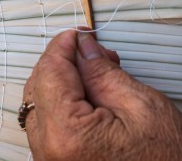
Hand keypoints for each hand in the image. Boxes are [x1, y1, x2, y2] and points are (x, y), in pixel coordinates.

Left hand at [22, 30, 181, 159]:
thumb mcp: (142, 105)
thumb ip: (103, 72)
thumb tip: (82, 48)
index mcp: (68, 135)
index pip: (50, 73)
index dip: (63, 46)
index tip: (79, 33)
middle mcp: (50, 152)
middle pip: (39, 88)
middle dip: (64, 63)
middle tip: (94, 51)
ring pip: (41, 105)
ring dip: (64, 83)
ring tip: (100, 74)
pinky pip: (49, 125)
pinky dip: (65, 105)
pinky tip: (91, 96)